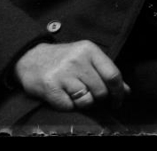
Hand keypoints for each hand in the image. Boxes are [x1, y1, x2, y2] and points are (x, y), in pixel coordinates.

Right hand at [14, 40, 129, 110]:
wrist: (30, 58)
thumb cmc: (64, 60)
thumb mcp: (86, 59)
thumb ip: (106, 73)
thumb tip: (127, 91)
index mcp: (89, 50)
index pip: (113, 75)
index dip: (119, 92)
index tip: (117, 101)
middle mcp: (77, 60)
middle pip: (101, 90)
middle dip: (99, 99)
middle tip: (91, 96)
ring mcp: (63, 73)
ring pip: (87, 100)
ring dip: (83, 103)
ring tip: (75, 95)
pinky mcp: (50, 87)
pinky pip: (69, 106)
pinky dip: (68, 106)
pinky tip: (63, 96)